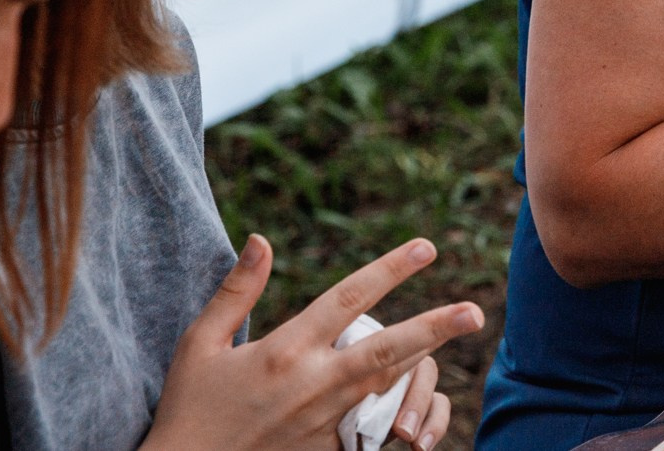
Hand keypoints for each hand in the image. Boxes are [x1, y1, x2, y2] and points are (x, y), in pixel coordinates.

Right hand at [143, 235, 482, 450]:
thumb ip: (236, 291)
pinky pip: (372, 425)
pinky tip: (420, 388)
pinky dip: (397, 405)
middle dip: (434, 328)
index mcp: (283, 352)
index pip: (348, 299)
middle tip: (476, 311)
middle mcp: (311, 386)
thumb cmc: (188, 408)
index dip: (390, 270)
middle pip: (386, 350)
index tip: (427, 248)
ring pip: (388, 385)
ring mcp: (323, 424)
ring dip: (424, 358)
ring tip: (457, 330)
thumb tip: (261, 239)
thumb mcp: (198, 345)